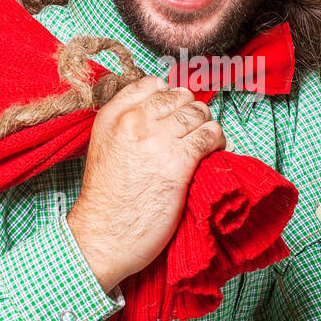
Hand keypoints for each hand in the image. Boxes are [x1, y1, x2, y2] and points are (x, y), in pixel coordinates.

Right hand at [66, 75, 226, 292]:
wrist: (103, 236)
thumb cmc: (107, 199)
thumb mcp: (104, 146)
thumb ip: (126, 123)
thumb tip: (162, 108)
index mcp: (113, 116)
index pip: (152, 84)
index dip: (169, 98)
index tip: (174, 115)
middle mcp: (135, 122)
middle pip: (180, 97)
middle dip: (191, 112)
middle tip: (192, 132)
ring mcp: (158, 140)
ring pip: (199, 113)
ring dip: (206, 127)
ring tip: (205, 144)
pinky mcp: (179, 162)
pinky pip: (210, 134)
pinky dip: (218, 141)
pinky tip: (212, 153)